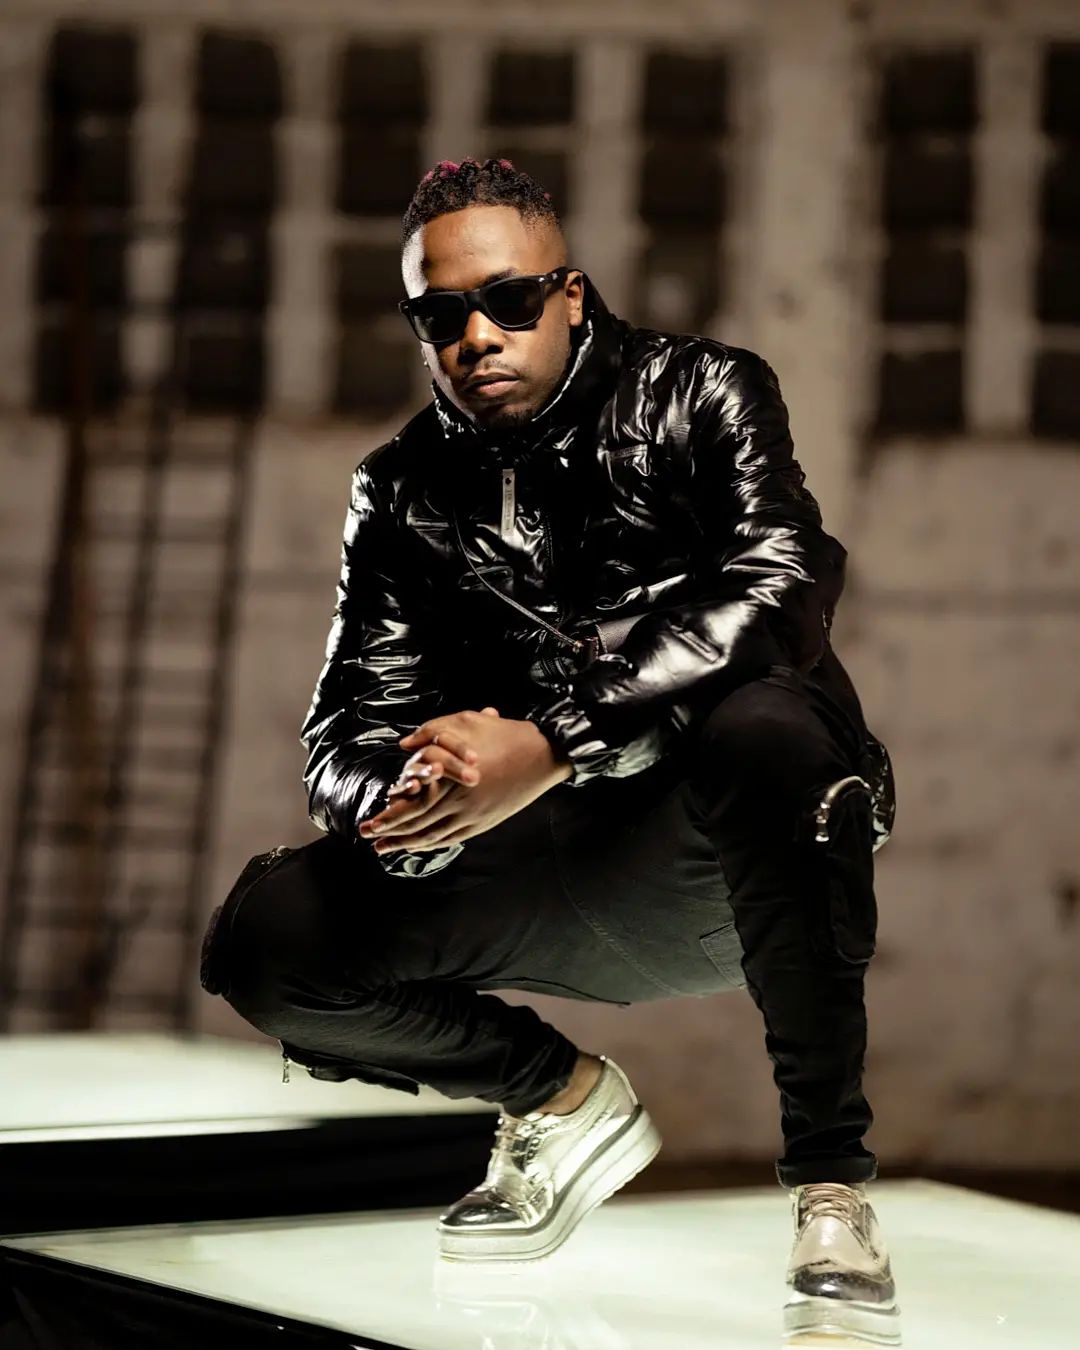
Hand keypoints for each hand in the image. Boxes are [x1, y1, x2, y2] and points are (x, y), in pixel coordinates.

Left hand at [358, 707, 570, 853]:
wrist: (543, 753)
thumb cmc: (504, 735)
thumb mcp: (466, 721)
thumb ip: (432, 731)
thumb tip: (405, 743)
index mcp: (452, 779)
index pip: (412, 805)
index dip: (389, 816)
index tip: (369, 823)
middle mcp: (461, 803)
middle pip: (418, 825)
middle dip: (390, 834)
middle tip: (369, 839)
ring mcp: (475, 816)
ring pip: (434, 836)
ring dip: (407, 844)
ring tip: (386, 849)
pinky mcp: (486, 822)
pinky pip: (454, 838)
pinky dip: (433, 844)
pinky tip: (420, 845)